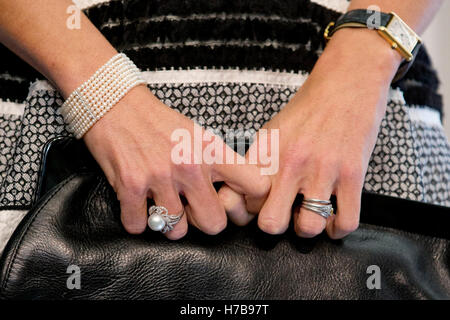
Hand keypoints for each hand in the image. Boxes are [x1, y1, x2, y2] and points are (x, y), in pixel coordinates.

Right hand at [83, 85, 269, 238]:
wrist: (117, 104)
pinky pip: (139, 227)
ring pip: (176, 231)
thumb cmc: (158, 122)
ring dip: (168, 223)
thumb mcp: (198, 134)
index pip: (254, 185)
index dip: (250, 200)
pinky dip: (137, 221)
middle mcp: (190, 165)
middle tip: (192, 210)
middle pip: (214, 223)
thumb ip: (216, 162)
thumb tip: (231, 193)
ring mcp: (160, 177)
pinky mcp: (131, 185)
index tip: (237, 202)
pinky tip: (138, 205)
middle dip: (203, 222)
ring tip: (162, 204)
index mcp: (212, 150)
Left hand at [221, 28, 400, 237]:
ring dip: (308, 229)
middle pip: (270, 223)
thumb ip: (259, 162)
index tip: (257, 207)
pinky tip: (333, 219)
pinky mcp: (352, 174)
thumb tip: (248, 194)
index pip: (241, 199)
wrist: (347, 82)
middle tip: (284, 214)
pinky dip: (338, 230)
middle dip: (276, 225)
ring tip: (310, 216)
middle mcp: (290, 163)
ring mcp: (322, 170)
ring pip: (308, 228)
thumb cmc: (308, 108)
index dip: (246, 210)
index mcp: (266, 152)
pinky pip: (345, 221)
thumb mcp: (272, 131)